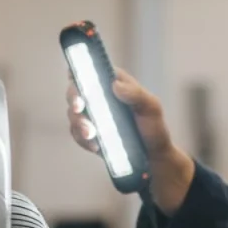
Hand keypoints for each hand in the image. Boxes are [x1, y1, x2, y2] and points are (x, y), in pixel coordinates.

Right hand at [67, 69, 195, 213]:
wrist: (152, 157)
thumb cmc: (154, 128)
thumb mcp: (151, 108)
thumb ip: (136, 94)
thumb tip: (115, 85)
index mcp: (114, 83)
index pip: (92, 70)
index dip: (80, 70)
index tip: (75, 77)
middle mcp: (99, 96)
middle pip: (75, 91)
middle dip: (74, 99)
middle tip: (80, 108)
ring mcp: (92, 115)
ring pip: (73, 113)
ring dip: (79, 122)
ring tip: (92, 134)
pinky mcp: (88, 133)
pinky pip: (76, 134)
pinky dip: (83, 139)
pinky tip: (95, 146)